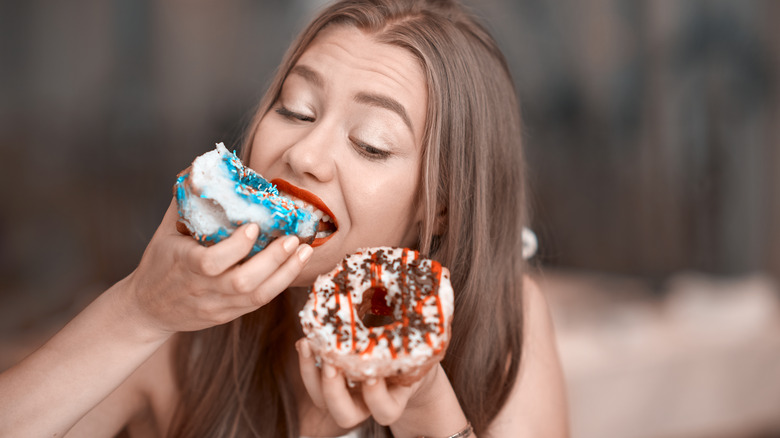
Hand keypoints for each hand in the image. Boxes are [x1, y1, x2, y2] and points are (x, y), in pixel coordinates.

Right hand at [122, 199, 312, 336]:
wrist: (148, 309)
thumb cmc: (159, 262)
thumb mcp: (165, 230)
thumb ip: (185, 202)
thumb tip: (200, 166)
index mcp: (184, 266)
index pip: (211, 262)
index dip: (236, 247)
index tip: (254, 226)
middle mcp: (202, 289)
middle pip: (242, 282)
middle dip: (273, 260)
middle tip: (294, 238)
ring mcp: (217, 305)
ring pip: (256, 296)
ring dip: (285, 273)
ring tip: (305, 251)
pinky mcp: (228, 315)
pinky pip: (258, 303)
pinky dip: (279, 283)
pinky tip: (294, 265)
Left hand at [295, 339, 438, 429]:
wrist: (403, 353)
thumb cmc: (413, 349)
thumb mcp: (420, 345)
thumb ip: (421, 339)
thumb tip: (421, 301)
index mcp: (392, 400)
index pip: (385, 411)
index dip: (376, 398)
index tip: (372, 375)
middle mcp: (365, 403)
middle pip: (345, 416)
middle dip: (334, 392)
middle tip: (331, 365)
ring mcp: (345, 393)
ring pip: (321, 401)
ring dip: (309, 375)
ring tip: (307, 345)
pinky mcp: (330, 379)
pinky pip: (312, 378)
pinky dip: (306, 361)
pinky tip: (305, 340)